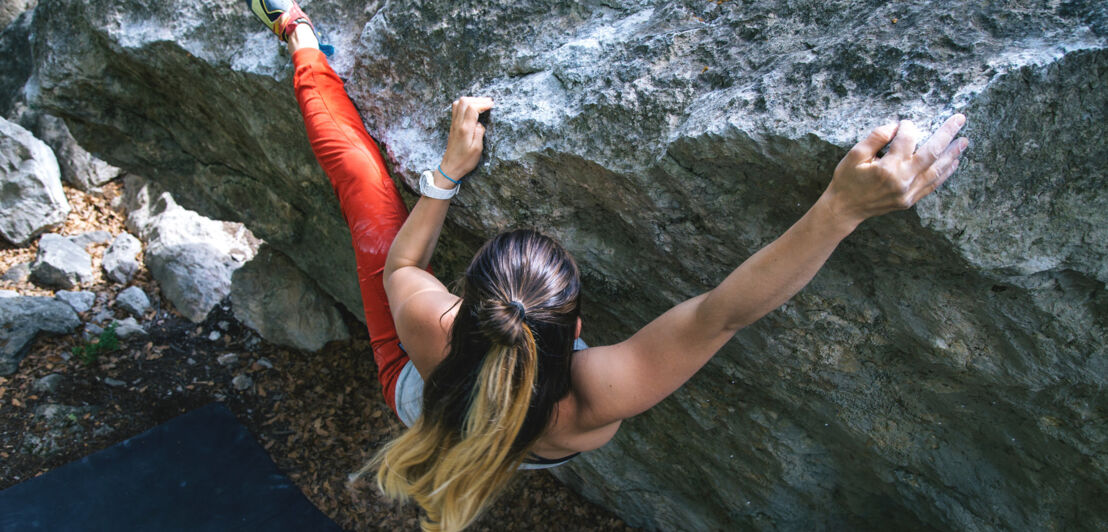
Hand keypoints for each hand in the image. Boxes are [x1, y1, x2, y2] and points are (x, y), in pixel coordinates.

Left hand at [437, 96, 493, 185]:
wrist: (450, 167)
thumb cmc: (465, 161)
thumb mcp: (477, 149)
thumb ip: (480, 133)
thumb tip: (480, 123)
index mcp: (465, 128)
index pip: (472, 107)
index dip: (483, 103)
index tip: (492, 105)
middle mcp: (458, 123)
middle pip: (464, 101)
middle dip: (477, 99)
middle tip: (488, 103)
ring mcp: (454, 124)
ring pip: (459, 103)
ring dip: (471, 100)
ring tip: (481, 104)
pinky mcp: (452, 126)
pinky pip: (456, 109)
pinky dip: (465, 105)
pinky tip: (472, 109)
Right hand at [822, 114, 968, 227]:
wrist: (844, 209)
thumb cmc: (847, 180)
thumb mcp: (854, 154)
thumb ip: (876, 137)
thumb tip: (897, 127)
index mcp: (887, 168)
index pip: (907, 140)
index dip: (907, 127)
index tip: (903, 124)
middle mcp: (902, 180)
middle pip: (931, 153)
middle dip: (947, 133)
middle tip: (960, 119)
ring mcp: (908, 193)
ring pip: (937, 170)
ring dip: (952, 154)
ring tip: (964, 140)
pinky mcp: (910, 200)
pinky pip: (933, 185)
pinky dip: (945, 173)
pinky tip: (954, 162)